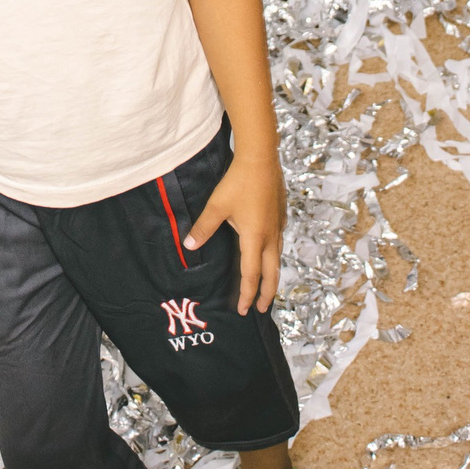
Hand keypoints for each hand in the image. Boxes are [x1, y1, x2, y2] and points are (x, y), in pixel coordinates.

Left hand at [181, 150, 284, 314]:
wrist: (261, 158)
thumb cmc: (238, 182)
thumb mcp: (216, 206)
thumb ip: (203, 228)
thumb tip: (189, 245)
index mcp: (255, 238)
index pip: (251, 275)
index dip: (247, 294)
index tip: (243, 310)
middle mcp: (271, 235)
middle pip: (272, 273)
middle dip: (267, 293)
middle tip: (262, 308)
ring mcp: (278, 224)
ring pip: (278, 257)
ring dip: (273, 274)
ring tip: (268, 285)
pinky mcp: (280, 213)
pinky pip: (278, 241)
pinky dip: (274, 254)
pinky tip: (269, 250)